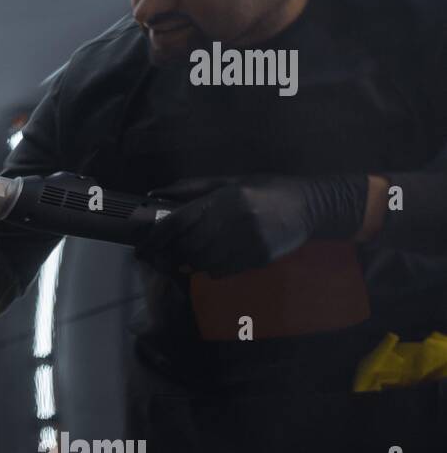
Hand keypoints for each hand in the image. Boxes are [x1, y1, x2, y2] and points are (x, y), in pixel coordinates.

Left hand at [136, 173, 366, 277]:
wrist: (311, 205)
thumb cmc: (267, 189)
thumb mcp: (230, 181)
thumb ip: (192, 188)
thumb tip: (156, 193)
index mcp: (223, 199)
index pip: (178, 221)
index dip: (155, 238)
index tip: (141, 249)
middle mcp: (232, 221)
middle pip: (186, 246)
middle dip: (168, 255)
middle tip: (157, 257)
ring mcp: (246, 242)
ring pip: (201, 263)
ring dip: (186, 264)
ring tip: (182, 259)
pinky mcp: (257, 259)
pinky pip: (221, 272)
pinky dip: (208, 270)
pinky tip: (210, 261)